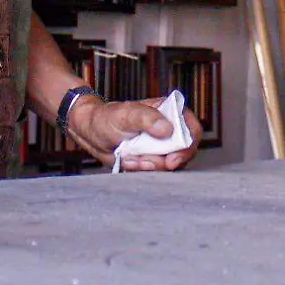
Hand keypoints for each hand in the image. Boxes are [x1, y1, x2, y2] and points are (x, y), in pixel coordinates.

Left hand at [66, 96, 202, 171]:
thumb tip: (167, 129)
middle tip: (143, 161)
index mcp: (170, 112)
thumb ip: (147, 118)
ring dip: (150, 166)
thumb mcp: (127, 114)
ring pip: (170, 166)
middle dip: (164, 162)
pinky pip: (157, 172)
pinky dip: (143, 170)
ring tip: (130, 158)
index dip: (187, 147)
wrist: (92, 133)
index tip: (171, 160)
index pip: (192, 130)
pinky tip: (128, 161)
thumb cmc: (108, 117)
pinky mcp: (152, 160)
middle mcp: (170, 130)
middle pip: (183, 153)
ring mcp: (162, 147)